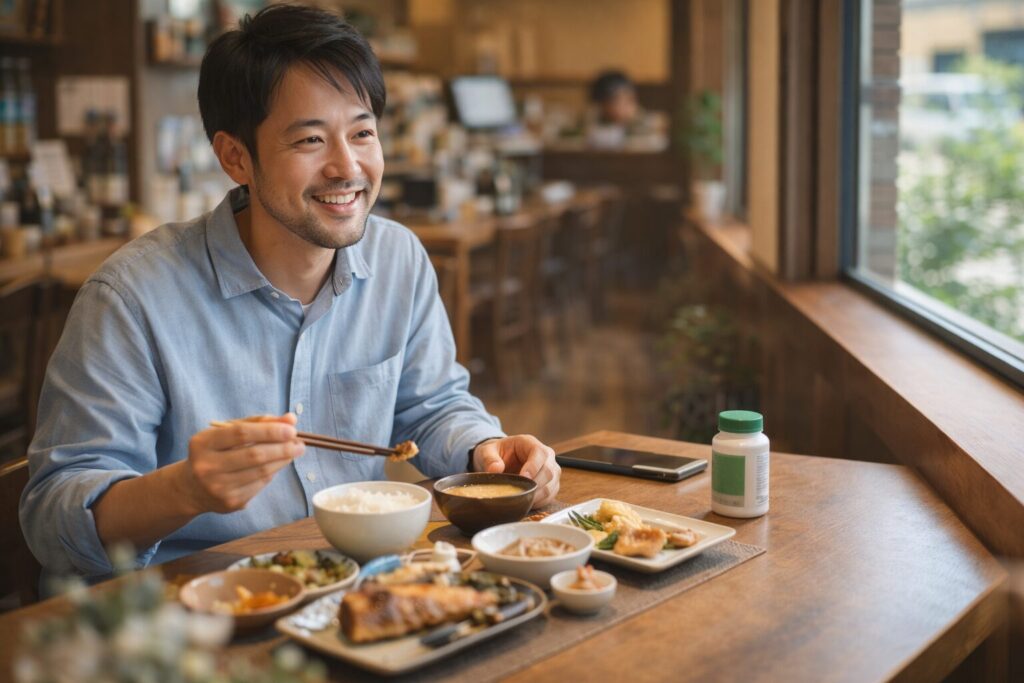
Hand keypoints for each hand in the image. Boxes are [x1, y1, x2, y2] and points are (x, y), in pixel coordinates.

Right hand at [177, 414, 304, 513]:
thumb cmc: (215, 452)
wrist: (191, 488)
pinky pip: (260, 485)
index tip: (291, 429)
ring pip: (261, 472)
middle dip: (282, 448)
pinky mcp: (230, 502)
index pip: (241, 434)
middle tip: (300, 443)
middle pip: (254, 455)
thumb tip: (290, 419)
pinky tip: (277, 465)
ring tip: (295, 451)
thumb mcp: (228, 433)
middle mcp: (207, 466)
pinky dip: (272, 472)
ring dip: (283, 460)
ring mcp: (218, 487)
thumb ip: (258, 423)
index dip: (269, 431)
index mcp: (203, 443)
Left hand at [472, 435, 559, 506]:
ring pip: (552, 485)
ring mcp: (550, 471)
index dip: (533, 466)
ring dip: (538, 495)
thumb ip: (489, 458)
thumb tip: (495, 469)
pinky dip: (540, 502)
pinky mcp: (550, 484)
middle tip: (522, 493)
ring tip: (523, 500)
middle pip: (550, 471)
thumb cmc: (496, 454)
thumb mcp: (487, 451)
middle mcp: (545, 456)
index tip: (523, 477)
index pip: (539, 453)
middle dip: (536, 484)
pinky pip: (550, 496)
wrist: (500, 461)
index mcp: (530, 443)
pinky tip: (527, 503)